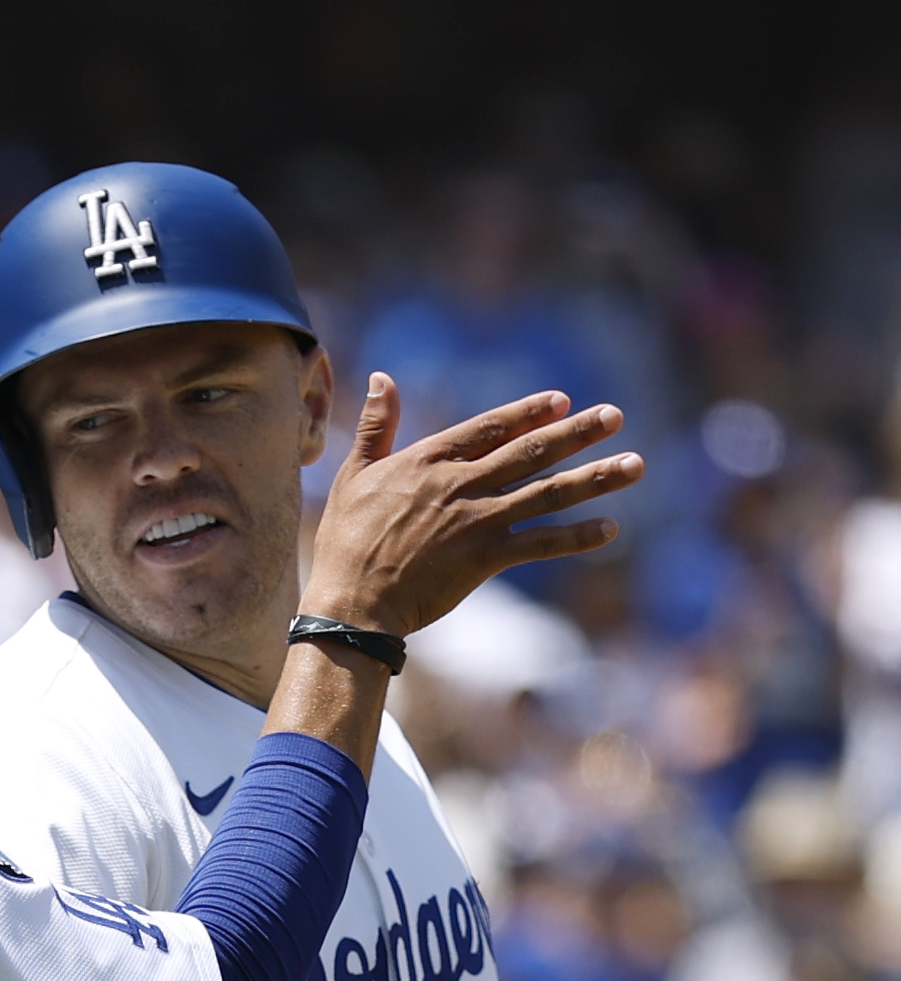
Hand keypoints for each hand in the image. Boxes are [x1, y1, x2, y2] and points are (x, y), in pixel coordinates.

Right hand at [300, 376, 641, 637]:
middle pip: (531, 452)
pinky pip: (542, 543)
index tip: (563, 400)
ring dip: (595, 477)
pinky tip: (608, 528)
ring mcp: (477, 520)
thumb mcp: (352, 474)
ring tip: (635, 464)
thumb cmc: (345, 541)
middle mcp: (461, 484)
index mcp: (429, 460)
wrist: (352, 601)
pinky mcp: (486, 558)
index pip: (490, 427)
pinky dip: (577, 537)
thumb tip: (381, 379)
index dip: (529, 412)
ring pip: (548, 492)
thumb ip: (376, 426)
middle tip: (615, 416)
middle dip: (578, 433)